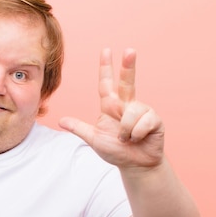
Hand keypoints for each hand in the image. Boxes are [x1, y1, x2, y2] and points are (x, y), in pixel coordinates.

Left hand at [59, 48, 164, 169]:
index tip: (105, 50)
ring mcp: (142, 111)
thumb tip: (61, 121)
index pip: (106, 84)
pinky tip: (139, 139)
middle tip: (130, 50)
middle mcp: (126, 105)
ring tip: (128, 139)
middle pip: (127, 82)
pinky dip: (137, 134)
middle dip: (129, 66)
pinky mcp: (154, 120)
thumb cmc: (116, 151)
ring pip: (132, 112)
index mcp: (111, 107)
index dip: (105, 67)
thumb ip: (79, 129)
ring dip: (126, 130)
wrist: (135, 166)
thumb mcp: (94, 139)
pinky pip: (143, 122)